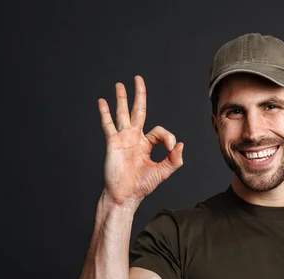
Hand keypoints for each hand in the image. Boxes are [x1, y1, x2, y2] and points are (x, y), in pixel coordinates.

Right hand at [98, 76, 183, 206]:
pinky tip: (102, 101)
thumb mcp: (162, 172)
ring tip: (120, 85)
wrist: (125, 195)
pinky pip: (109, 125)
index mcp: (146, 144)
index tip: (171, 149)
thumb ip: (174, 160)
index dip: (168, 137)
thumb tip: (181, 144)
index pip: (159, 131)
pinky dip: (105, 113)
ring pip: (122, 114)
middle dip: (139, 95)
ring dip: (121, 99)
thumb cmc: (142, 186)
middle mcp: (134, 138)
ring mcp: (123, 139)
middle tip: (138, 79)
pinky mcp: (113, 143)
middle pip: (138, 111)